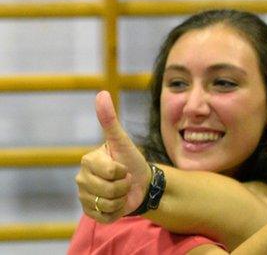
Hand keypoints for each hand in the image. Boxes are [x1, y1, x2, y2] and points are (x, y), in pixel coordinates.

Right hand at [75, 91, 150, 221]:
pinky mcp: (90, 213)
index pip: (108, 171)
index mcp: (87, 161)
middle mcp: (81, 179)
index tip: (122, 166)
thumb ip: (110, 120)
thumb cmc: (132, 160)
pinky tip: (117, 203)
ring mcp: (84, 197)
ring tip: (121, 190)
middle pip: (106, 189)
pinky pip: (105, 216)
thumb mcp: (123, 141)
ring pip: (106, 203)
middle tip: (123, 179)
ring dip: (121, 198)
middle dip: (122, 185)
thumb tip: (101, 93)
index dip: (122, 171)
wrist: (141, 183)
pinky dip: (117, 211)